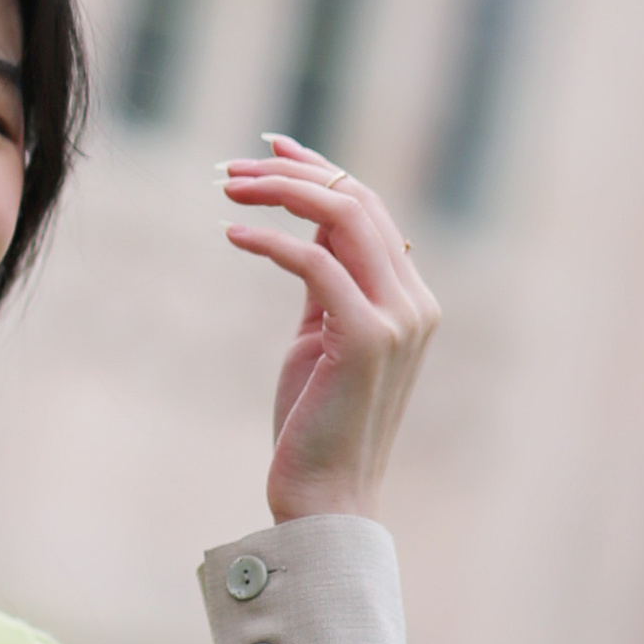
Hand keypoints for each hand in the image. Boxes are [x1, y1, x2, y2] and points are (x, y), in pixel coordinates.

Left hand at [221, 134, 438, 523]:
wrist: (326, 497)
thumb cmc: (315, 422)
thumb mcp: (320, 338)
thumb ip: (325, 285)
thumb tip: (304, 231)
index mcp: (410, 298)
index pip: (370, 207)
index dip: (319, 168)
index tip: (269, 146)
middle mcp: (415, 301)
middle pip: (358, 200)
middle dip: (292, 171)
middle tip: (232, 168)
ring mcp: (398, 318)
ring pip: (344, 217)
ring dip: (280, 192)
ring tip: (229, 189)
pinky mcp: (367, 339)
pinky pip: (315, 263)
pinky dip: (271, 240)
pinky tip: (233, 235)